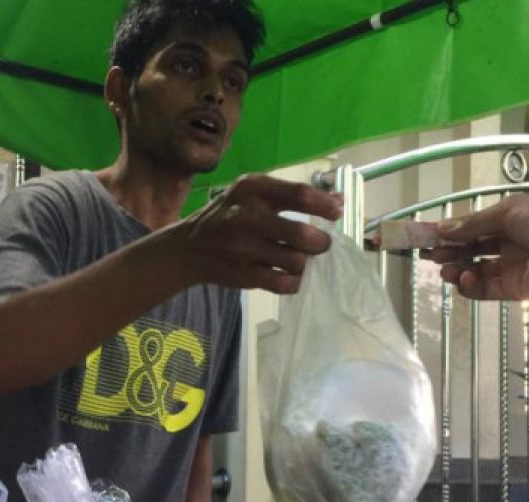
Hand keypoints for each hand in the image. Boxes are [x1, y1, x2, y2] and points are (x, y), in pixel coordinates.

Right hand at [165, 174, 342, 294]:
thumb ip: (293, 195)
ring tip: (297, 259)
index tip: (336, 214)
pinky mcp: (242, 275)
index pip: (300, 195)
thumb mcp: (254, 194)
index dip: (325, 206)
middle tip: (319, 244)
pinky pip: (284, 283)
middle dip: (320, 242)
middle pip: (303, 234)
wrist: (188, 247)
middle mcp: (247, 217)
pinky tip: (289, 275)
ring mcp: (243, 248)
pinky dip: (294, 281)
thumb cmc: (229, 215)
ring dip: (304, 262)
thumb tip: (340, 201)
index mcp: (252, 190)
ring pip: (296, 261)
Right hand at [427, 193, 528, 301]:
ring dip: (457, 269)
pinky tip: (465, 279)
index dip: (450, 231)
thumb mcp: (510, 212)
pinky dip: (471, 287)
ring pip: (476, 271)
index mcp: (509, 219)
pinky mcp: (515, 290)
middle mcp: (509, 243)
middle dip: (450, 251)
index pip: (473, 226)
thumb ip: (475, 224)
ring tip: (445, 270)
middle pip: (471, 249)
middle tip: (431, 255)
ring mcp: (511, 267)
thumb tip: (443, 229)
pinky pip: (486, 290)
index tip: (426, 236)